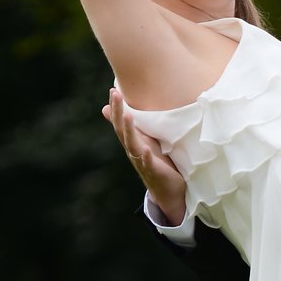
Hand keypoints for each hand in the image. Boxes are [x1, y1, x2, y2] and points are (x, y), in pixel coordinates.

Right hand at [103, 86, 186, 225]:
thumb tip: (116, 113)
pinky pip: (148, 163)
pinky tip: (145, 150)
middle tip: (115, 94)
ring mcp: (142, 161)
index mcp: (133, 142)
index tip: (113, 89)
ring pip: (132, 144)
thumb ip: (132, 129)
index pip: (120, 121)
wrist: (167, 191)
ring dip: (129, 130)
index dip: (116, 106)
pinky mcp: (154, 172)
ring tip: (127, 114)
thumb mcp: (143, 143)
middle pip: (122, 129)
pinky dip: (145, 157)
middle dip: (118, 111)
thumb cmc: (155, 163)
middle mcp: (133, 150)